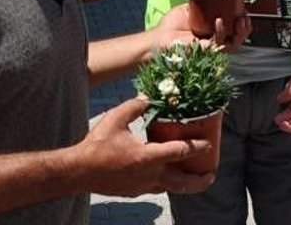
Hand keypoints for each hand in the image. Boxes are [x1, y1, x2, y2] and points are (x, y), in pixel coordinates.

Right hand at [80, 97, 214, 195]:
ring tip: (193, 176)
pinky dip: (166, 182)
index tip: (208, 143)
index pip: (180, 152)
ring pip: (170, 188)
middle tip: (211, 174)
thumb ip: (135, 107)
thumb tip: (147, 98)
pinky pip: (156, 187)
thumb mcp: (116, 119)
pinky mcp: (133, 191)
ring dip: (184, 183)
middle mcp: (149, 176)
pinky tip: (165, 174)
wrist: (78, 171)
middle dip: (200, 180)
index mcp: (148, 158)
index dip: (197, 147)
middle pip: (182, 182)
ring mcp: (141, 186)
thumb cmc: (97, 146)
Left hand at [152, 4, 250, 52]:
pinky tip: (220, 21)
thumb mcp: (190, 8)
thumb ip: (202, 1)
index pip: (234, 26)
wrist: (158, 38)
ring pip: (234, 44)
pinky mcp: (205, 51)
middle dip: (246, 27)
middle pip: (238, 37)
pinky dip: (221, 32)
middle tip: (246, 16)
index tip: (245, 8)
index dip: (242, 19)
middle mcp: (215, 40)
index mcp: (213, 30)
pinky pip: (219, 44)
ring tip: (242, 20)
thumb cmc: (172, 25)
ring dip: (241, 33)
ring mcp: (211, 47)